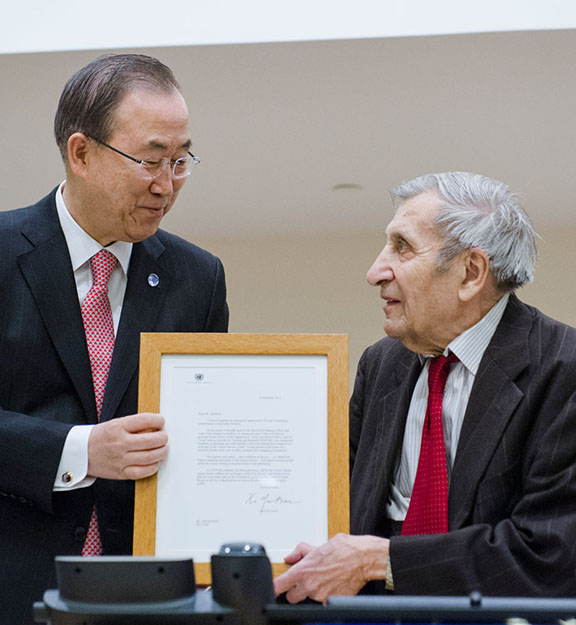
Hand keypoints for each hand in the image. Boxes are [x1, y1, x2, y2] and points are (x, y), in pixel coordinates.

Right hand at [87, 413, 167, 479]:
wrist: (81, 453)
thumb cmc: (102, 437)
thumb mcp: (115, 423)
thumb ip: (135, 424)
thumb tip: (157, 425)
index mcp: (118, 427)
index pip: (145, 420)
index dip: (158, 420)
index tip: (161, 421)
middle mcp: (119, 443)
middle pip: (151, 440)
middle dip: (163, 438)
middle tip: (164, 436)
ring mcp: (120, 459)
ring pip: (150, 457)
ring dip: (162, 452)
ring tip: (164, 448)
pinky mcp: (120, 473)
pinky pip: (142, 472)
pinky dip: (153, 467)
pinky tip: (155, 462)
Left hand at [274, 533, 389, 602]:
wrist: (363, 558)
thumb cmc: (344, 549)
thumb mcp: (318, 545)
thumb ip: (300, 552)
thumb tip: (290, 557)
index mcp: (304, 570)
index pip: (280, 585)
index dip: (273, 588)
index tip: (271, 590)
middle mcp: (310, 585)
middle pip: (291, 597)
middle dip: (295, 590)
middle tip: (304, 580)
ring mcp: (320, 595)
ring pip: (308, 599)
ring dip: (311, 591)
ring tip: (322, 578)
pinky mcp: (331, 601)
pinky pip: (322, 602)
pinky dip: (325, 596)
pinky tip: (331, 585)